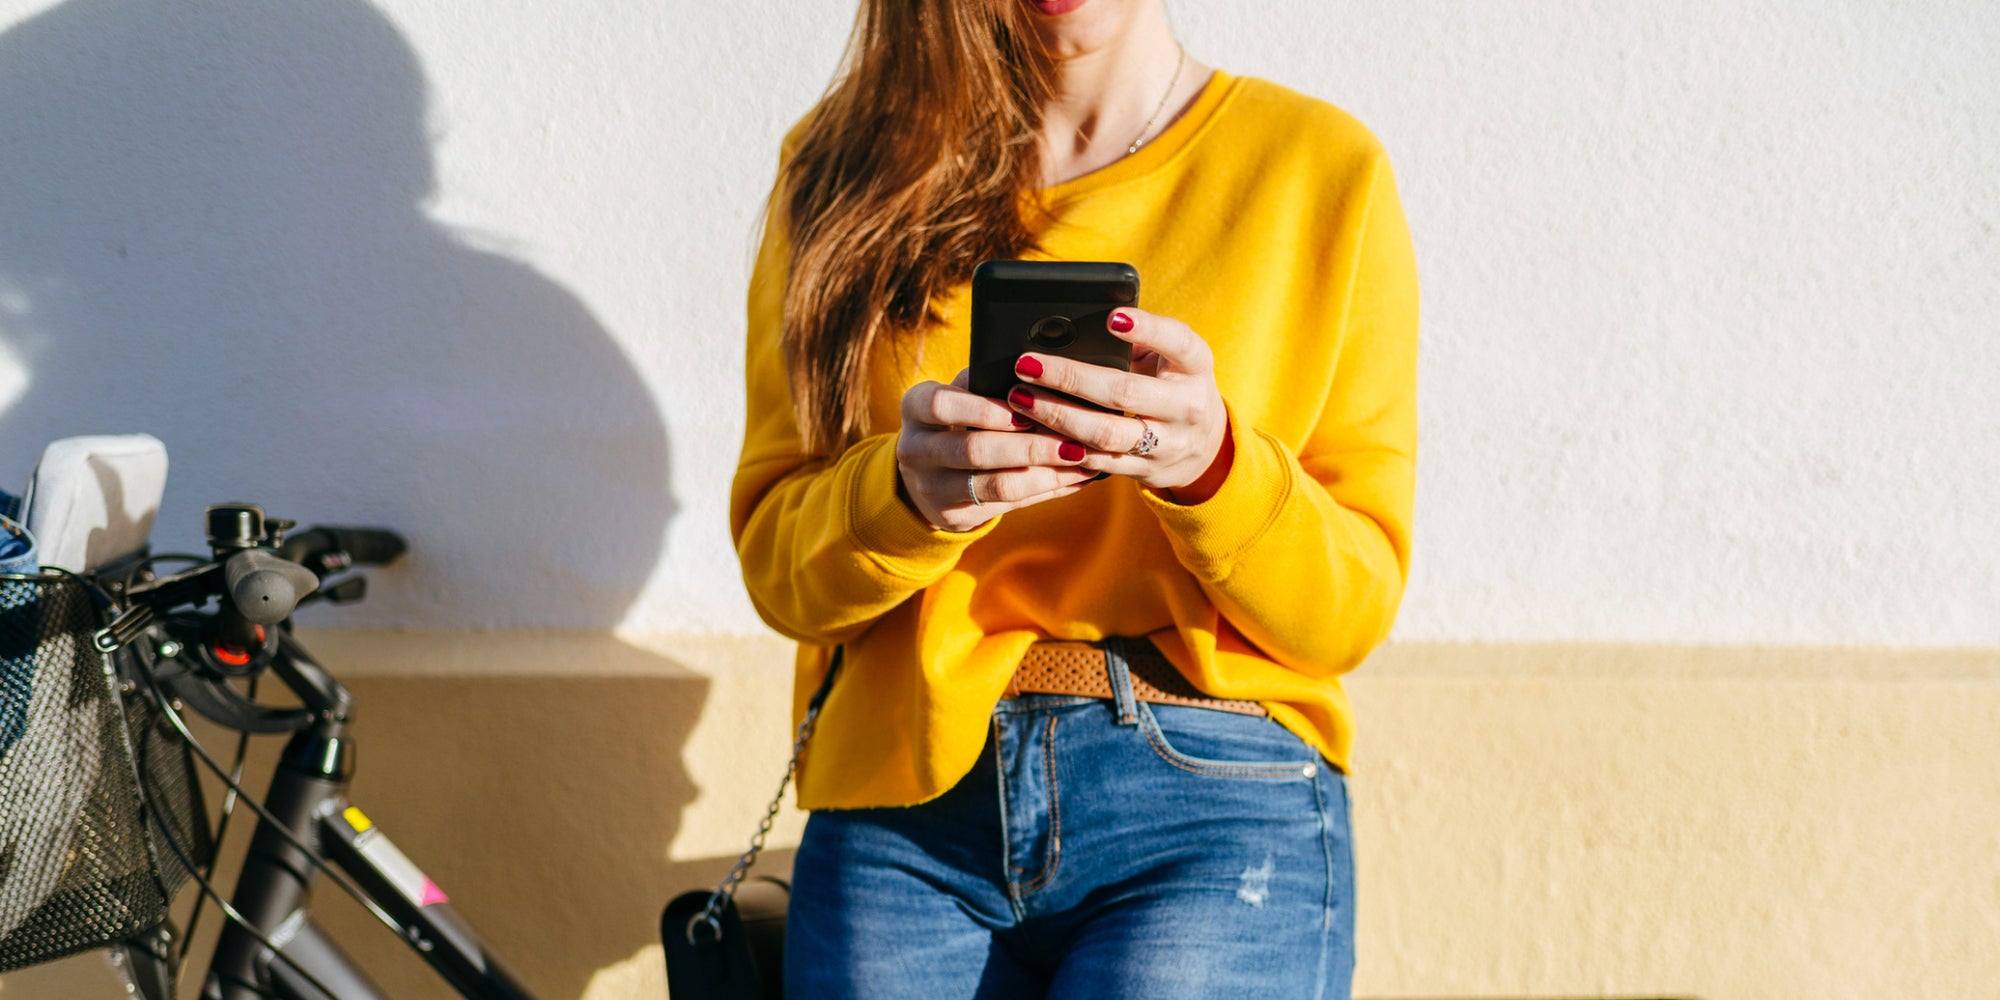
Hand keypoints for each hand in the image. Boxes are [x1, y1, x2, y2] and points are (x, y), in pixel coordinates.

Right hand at [895, 370, 1099, 531]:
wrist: (928, 472)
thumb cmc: (958, 419)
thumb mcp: (960, 394)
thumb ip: (988, 384)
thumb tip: (1047, 374)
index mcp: (915, 407)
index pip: (943, 405)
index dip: (985, 409)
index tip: (1027, 405)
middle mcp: (915, 449)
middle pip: (974, 450)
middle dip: (1029, 446)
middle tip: (1072, 441)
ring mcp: (931, 488)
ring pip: (996, 485)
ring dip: (1046, 473)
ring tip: (1081, 459)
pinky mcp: (955, 515)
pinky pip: (1008, 505)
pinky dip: (1045, 489)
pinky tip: (1074, 478)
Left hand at [1006, 308, 1232, 503]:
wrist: (1206, 446)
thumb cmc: (1171, 383)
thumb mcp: (1169, 359)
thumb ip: (1135, 343)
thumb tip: (1067, 329)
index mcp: (1196, 366)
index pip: (1177, 342)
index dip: (1147, 329)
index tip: (1111, 316)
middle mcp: (1188, 406)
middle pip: (1124, 392)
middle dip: (1070, 378)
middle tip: (1028, 364)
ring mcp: (1169, 444)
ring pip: (1106, 433)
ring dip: (1057, 416)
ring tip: (1021, 398)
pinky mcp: (1147, 471)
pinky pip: (1099, 463)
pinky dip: (1063, 448)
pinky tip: (1033, 432)